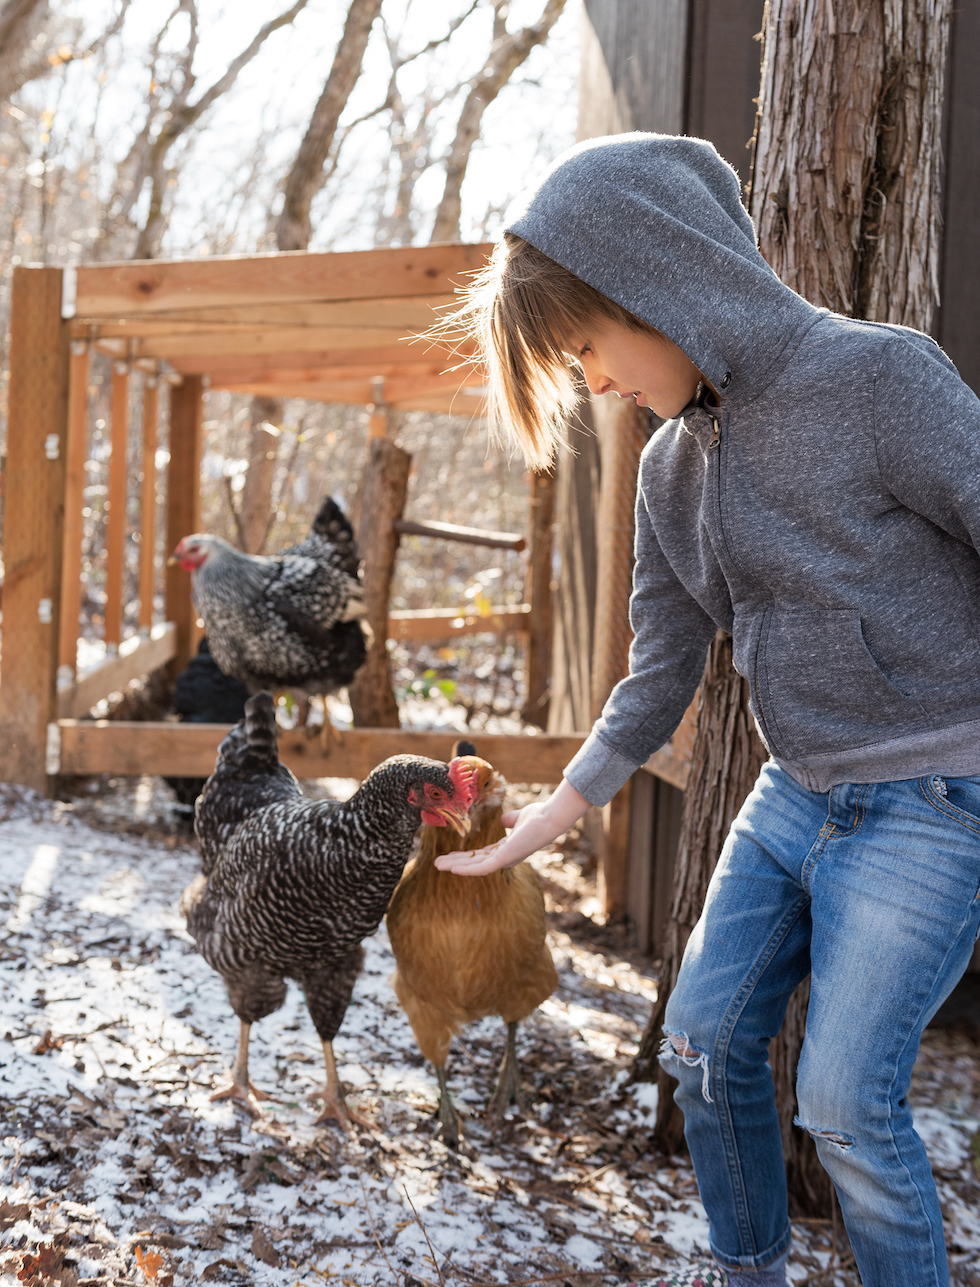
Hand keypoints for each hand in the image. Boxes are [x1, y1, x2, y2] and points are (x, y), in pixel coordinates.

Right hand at [434, 778, 589, 875]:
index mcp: (506, 849)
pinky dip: (467, 869)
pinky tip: (453, 869)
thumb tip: (504, 819)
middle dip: (456, 863)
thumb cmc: (539, 816)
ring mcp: (505, 859)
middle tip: (437, 864)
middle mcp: (505, 857)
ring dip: (456, 866)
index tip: (451, 855)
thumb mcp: (520, 818)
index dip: (465, 856)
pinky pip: (482, 868)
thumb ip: (510, 820)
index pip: (481, 855)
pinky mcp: (505, 859)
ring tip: (438, 865)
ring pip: (475, 866)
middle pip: (475, 862)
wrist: (550, 817)